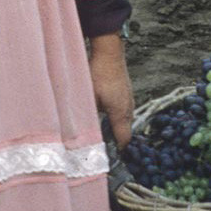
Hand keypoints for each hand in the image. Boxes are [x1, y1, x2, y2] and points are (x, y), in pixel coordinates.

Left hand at [88, 32, 133, 146]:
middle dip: (114, 142)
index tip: (105, 158)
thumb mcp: (88, 99)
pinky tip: (104, 116)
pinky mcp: (127, 92)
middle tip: (100, 149)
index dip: (116, 151)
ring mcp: (129, 99)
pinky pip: (123, 111)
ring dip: (114, 129)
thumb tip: (80, 133)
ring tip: (101, 134)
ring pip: (124, 121)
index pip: (123, 140)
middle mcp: (129, 108)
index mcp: (121, 113)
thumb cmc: (98, 74)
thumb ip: (87, 118)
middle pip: (125, 132)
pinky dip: (116, 118)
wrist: (109, 52)